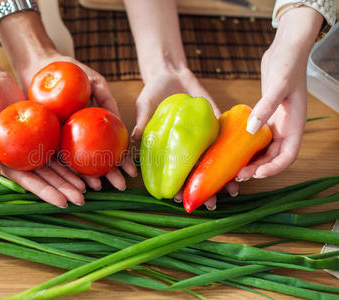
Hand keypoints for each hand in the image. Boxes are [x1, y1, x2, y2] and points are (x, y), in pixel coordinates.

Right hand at [0, 72, 85, 207]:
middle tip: (82, 200)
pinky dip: (73, 154)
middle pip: (49, 177)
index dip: (47, 193)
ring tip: (90, 186)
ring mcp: (37, 145)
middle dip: (65, 189)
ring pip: (59, 164)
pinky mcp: (45, 131)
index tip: (63, 203)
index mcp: (9, 164)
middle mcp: (25, 158)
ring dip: (73, 176)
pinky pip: (62, 144)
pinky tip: (87, 162)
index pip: (31, 183)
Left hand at [17, 53, 136, 190]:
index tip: (131, 172)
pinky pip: (54, 155)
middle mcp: (79, 134)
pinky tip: (73, 179)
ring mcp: (61, 138)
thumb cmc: (69, 69)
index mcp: (93, 124)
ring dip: (87, 176)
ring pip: (76, 161)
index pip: (110, 145)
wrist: (39, 64)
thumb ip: (107, 99)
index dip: (121, 159)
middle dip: (108, 174)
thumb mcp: (94, 82)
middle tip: (120, 186)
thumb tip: (118, 121)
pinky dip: (63, 168)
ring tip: (98, 187)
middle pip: (95, 158)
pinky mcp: (43, 138)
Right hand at [132, 66, 232, 208]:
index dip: (177, 185)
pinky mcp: (216, 122)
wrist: (171, 72)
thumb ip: (142, 122)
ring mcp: (203, 135)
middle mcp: (188, 145)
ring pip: (215, 160)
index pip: (175, 171)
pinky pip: (227, 138)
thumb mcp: (144, 105)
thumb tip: (134, 137)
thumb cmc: (153, 91)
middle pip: (198, 171)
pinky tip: (241, 163)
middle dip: (204, 189)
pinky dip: (235, 151)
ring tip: (231, 192)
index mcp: (169, 148)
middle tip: (210, 204)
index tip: (179, 197)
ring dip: (223, 177)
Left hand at [236, 7, 322, 180]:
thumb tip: (252, 130)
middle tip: (238, 175)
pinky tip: (230, 148)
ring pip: (263, 149)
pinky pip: (254, 136)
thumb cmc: (288, 64)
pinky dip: (245, 144)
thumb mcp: (278, 84)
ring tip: (233, 167)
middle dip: (258, 168)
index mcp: (294, 124)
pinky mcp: (264, 115)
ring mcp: (274, 122)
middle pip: (273, 156)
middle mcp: (285, 126)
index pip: (288, 155)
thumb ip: (266, 106)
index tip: (256, 174)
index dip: (274, 168)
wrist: (286, 48)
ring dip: (251, 159)